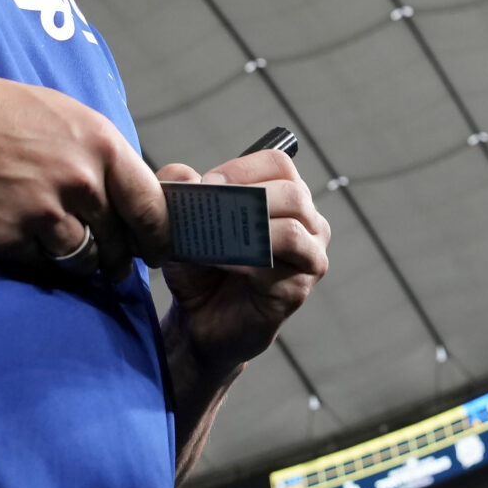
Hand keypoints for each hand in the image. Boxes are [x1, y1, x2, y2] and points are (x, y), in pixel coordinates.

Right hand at [0, 69, 167, 278]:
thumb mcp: (66, 116)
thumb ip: (102, 157)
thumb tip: (131, 196)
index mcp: (101, 146)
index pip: (152, 208)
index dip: (159, 236)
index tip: (159, 250)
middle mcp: (80, 182)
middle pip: (120, 242)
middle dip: (119, 257)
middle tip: (113, 262)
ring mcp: (44, 213)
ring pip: (84, 260)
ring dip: (80, 262)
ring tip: (67, 252)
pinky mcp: (10, 238)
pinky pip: (42, 266)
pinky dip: (40, 261)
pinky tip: (27, 242)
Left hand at [154, 150, 330, 378]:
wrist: (199, 322)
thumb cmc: (199, 268)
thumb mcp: (180, 222)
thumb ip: (177, 191)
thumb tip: (186, 175)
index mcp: (285, 197)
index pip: (278, 164)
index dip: (241, 169)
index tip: (207, 184)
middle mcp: (308, 223)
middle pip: (292, 193)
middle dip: (245, 197)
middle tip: (208, 207)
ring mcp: (309, 257)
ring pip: (292, 228)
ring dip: (247, 228)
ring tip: (212, 235)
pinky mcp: (299, 289)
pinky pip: (279, 265)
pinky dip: (245, 259)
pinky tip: (220, 261)